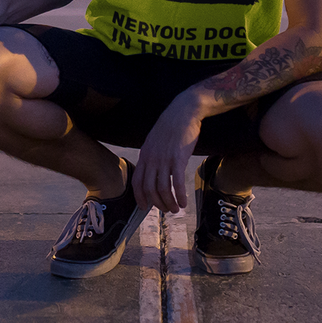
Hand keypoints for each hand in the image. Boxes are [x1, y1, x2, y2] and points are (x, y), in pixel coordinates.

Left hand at [132, 93, 204, 212]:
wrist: (183, 111)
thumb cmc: (171, 126)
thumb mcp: (154, 141)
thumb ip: (152, 156)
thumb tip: (154, 171)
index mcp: (145, 155)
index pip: (137, 182)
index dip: (139, 197)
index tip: (144, 207)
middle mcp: (152, 159)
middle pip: (150, 189)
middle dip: (157, 203)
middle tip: (166, 210)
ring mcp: (164, 159)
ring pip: (163, 189)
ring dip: (169, 202)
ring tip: (176, 209)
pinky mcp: (178, 158)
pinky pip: (177, 183)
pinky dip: (180, 196)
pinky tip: (184, 202)